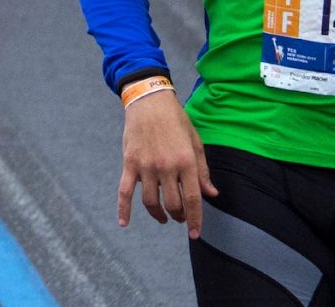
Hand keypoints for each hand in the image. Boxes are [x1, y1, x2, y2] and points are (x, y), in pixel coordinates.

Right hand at [117, 88, 212, 234]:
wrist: (149, 101)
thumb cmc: (175, 120)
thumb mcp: (195, 143)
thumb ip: (203, 171)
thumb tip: (211, 194)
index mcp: (186, 162)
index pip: (192, 200)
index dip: (195, 220)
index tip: (196, 234)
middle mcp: (166, 167)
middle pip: (172, 204)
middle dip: (178, 216)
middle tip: (180, 218)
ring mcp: (146, 166)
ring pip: (151, 201)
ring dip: (158, 214)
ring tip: (163, 217)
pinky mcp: (129, 162)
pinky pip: (124, 191)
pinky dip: (124, 209)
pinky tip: (125, 222)